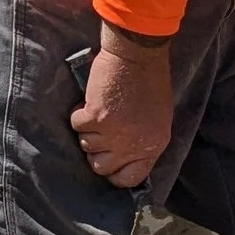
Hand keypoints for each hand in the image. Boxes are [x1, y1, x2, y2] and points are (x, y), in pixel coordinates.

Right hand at [72, 29, 174, 190]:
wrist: (139, 55)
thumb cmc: (150, 82)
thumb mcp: (158, 119)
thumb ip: (142, 140)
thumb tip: (124, 154)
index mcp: (152, 146)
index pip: (130, 179)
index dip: (115, 174)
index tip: (108, 163)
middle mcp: (132, 145)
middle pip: (101, 167)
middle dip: (95, 152)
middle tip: (97, 134)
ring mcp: (113, 133)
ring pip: (85, 145)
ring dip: (87, 129)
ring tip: (97, 110)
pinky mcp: (95, 117)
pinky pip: (76, 125)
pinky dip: (78, 113)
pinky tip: (89, 101)